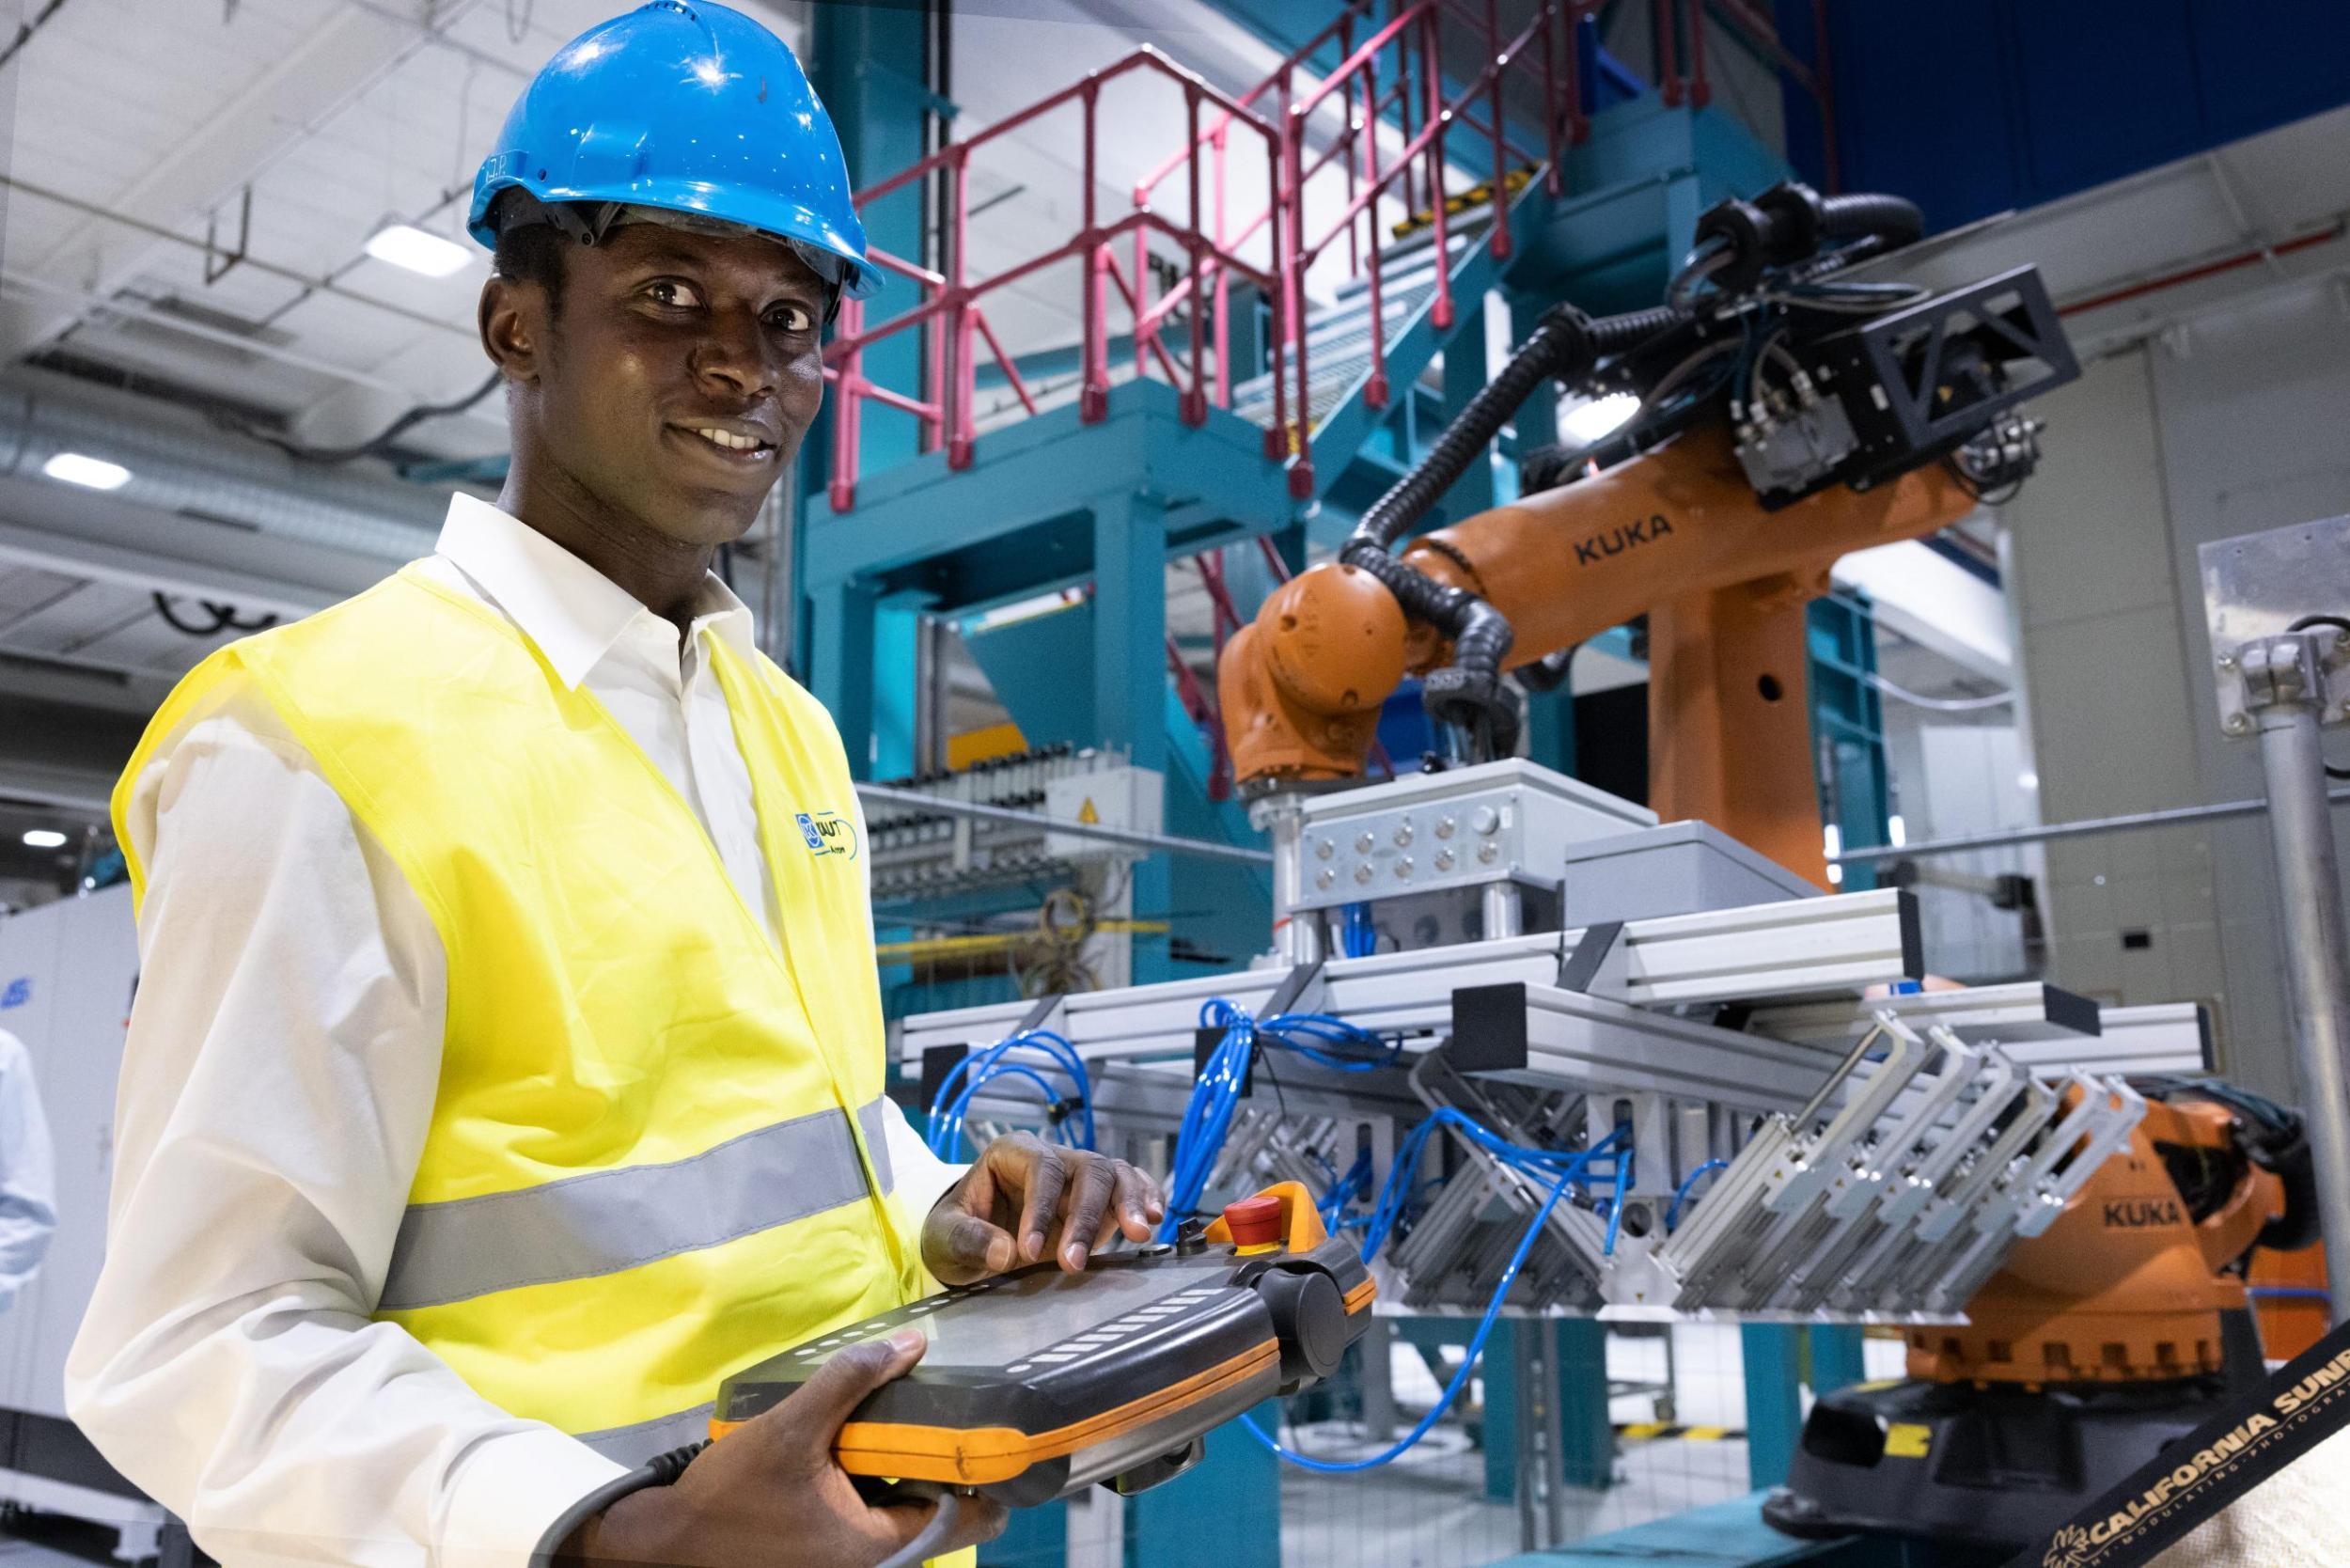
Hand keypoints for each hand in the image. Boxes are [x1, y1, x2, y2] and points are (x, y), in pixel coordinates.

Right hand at [565, 1330, 1005, 1567]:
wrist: (666, 1543)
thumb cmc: (731, 1495)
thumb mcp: (792, 1428)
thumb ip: (851, 1383)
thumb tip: (912, 1344)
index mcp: (878, 1545)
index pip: (968, 1518)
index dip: (988, 1475)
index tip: (998, 1427)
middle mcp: (873, 1561)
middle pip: (939, 1509)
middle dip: (946, 1459)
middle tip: (955, 1401)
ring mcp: (849, 1559)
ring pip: (905, 1510)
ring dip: (911, 1465)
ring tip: (916, 1408)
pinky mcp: (827, 1550)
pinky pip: (874, 1514)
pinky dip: (881, 1479)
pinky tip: (869, 1438)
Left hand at [923, 1134, 1163, 1284]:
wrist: (970, 1241)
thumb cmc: (955, 1231)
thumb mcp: (945, 1236)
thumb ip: (969, 1240)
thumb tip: (1004, 1253)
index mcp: (1012, 1153)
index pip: (1039, 1167)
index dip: (1040, 1207)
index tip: (1028, 1252)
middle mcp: (1051, 1159)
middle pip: (1086, 1169)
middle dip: (1085, 1215)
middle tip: (1074, 1263)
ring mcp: (1078, 1178)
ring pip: (1114, 1174)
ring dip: (1129, 1203)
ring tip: (1140, 1232)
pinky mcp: (1098, 1200)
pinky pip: (1130, 1186)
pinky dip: (1145, 1198)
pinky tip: (1156, 1218)